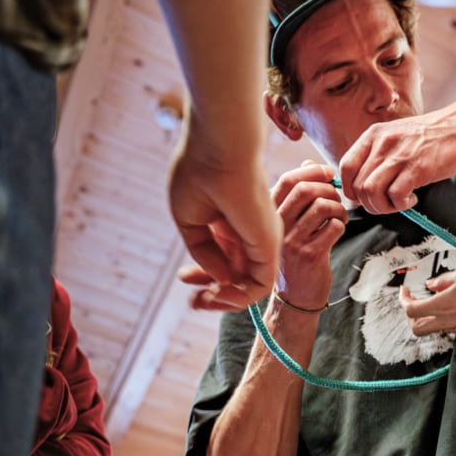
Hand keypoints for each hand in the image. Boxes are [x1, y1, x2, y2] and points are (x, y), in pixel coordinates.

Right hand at [170, 116, 281, 310]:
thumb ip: (204, 253)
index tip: (186, 285)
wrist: (218, 151)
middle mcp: (249, 234)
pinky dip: (240, 299)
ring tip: (203, 303)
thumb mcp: (191, 221)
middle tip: (195, 304)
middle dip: (216, 298)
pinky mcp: (269, 247)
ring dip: (226, 303)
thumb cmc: (199, 174)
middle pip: (237, 278)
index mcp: (230, 224)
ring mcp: (261, 241)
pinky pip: (259, 286)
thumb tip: (221, 280)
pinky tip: (220, 295)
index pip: (225, 261)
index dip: (206, 280)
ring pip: (249, 286)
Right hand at [273, 161, 347, 310]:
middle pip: (305, 190)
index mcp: (272, 216)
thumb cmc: (297, 258)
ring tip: (340, 218)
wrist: (295, 299)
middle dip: (328, 189)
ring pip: (321, 207)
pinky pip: (333, 228)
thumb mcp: (292, 225)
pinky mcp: (310, 255)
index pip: (288, 180)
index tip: (329, 174)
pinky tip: (339, 232)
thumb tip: (310, 164)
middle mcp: (278, 227)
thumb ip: (299, 196)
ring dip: (339, 208)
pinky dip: (342, 225)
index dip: (312, 171)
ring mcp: (292, 242)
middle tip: (337, 200)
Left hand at [340, 111, 455, 212]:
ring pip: (372, 192)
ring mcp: (399, 156)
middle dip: (370, 204)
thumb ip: (376, 156)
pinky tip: (412, 200)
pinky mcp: (417, 168)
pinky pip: (396, 196)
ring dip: (383, 207)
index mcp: (372, 135)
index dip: (350, 190)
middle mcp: (382, 144)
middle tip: (386, 204)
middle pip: (358, 186)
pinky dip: (401, 205)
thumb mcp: (394, 137)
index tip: (365, 197)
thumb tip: (362, 185)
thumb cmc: (428, 137)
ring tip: (397, 204)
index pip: (345, 168)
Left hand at [399, 267, 455, 336]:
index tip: (405, 291)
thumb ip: (441, 281)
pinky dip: (443, 319)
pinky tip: (450, 307)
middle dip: (410, 317)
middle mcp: (448, 320)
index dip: (403, 300)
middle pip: (416, 328)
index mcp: (442, 305)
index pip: (410, 310)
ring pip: (432, 329)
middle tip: (413, 302)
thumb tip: (432, 284)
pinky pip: (449, 328)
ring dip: (427, 317)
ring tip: (432, 302)